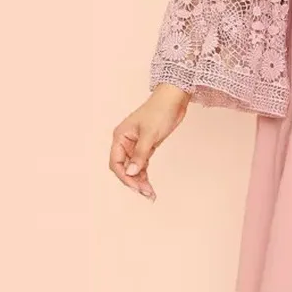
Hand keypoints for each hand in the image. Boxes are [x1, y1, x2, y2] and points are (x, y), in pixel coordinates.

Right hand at [109, 84, 190, 200]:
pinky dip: (145, 174)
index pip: (116, 162)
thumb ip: (140, 154)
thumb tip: (131, 172)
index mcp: (120, 136)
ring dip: (140, 180)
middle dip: (133, 181)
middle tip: (146, 193)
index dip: (124, 177)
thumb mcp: (150, 134)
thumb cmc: (160, 110)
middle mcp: (126, 141)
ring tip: (150, 193)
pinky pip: (142, 163)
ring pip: (134, 167)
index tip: (136, 187)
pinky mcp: (147, 145)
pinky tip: (149, 184)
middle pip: (124, 167)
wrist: (174, 99)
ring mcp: (136, 144)